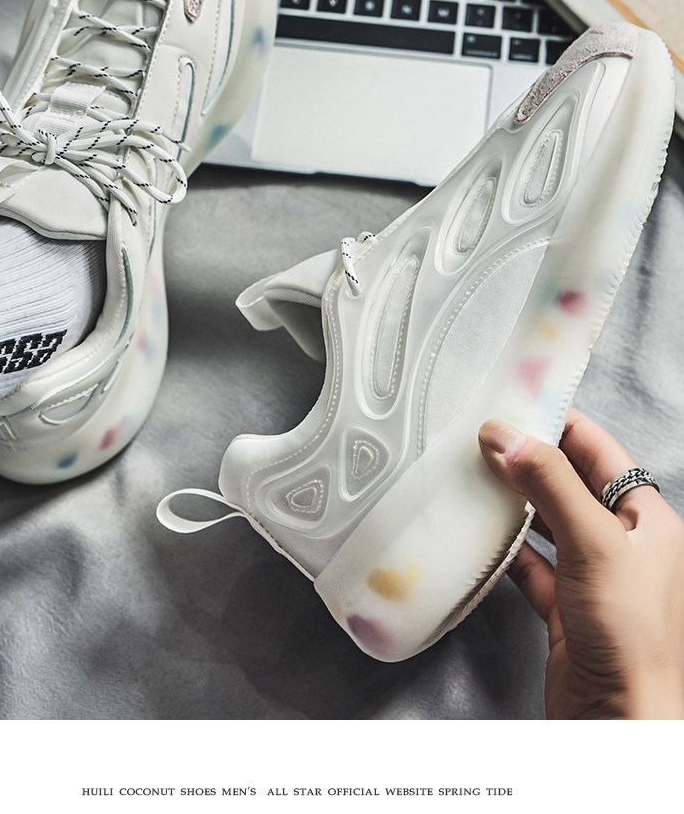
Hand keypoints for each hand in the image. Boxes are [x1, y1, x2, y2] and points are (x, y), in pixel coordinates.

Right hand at [478, 409, 683, 718]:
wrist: (620, 721)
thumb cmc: (630, 636)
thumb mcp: (595, 544)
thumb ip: (550, 485)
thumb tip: (506, 435)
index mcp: (647, 520)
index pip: (602, 453)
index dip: (562, 423)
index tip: (519, 402)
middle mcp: (623, 544)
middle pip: (570, 485)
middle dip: (530, 461)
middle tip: (485, 437)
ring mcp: (593, 578)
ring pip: (547, 524)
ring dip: (514, 503)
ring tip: (476, 477)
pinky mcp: (564, 609)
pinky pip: (530, 566)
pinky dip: (505, 550)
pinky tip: (480, 536)